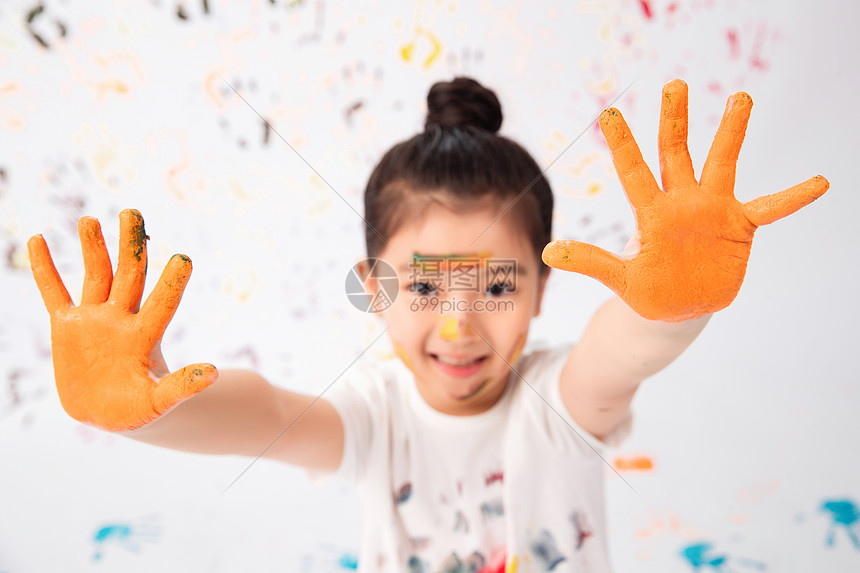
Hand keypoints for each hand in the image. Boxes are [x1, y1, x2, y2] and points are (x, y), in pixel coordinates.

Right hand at [27, 209, 217, 430]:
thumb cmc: (140, 409)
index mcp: (146, 335)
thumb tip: (213, 373)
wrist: (109, 412)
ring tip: (90, 221)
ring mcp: (95, 319)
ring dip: (93, 248)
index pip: (162, 303)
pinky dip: (45, 268)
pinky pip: (54, 292)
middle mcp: (122, 318)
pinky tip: (38, 240)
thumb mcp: (160, 400)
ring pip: (95, 275)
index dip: (172, 283)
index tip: (184, 258)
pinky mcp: (68, 326)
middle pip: (129, 275)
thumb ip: (182, 387)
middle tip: (133, 213)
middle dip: (130, 245)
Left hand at [542, 79, 828, 321]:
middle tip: (673, 86)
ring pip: (723, 163)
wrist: (680, 308)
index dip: (623, 145)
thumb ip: (591, 261)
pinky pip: (770, 208)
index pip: (634, 172)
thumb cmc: (648, 291)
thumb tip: (549, 251)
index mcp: (652, 213)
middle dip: (675, 121)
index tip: (609, 114)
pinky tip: (819, 182)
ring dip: (731, 134)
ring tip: (739, 99)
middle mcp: (682, 202)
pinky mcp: (739, 226)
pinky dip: (792, 198)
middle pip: (677, 154)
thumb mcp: (619, 279)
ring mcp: (712, 210)